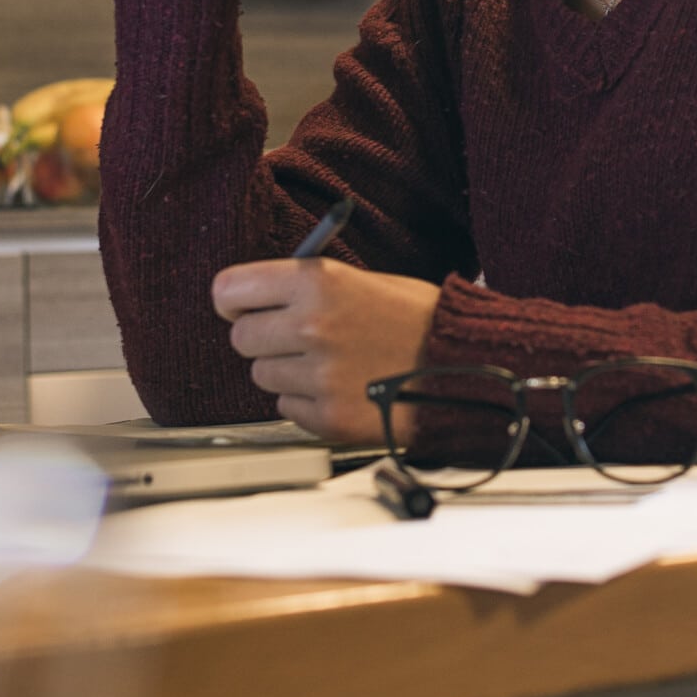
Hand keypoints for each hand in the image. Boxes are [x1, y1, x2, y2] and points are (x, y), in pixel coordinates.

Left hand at [212, 256, 440, 442]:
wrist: (467, 368)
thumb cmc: (421, 321)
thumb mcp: (364, 280)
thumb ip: (308, 286)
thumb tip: (258, 297)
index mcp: (318, 282)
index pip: (230, 290)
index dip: (235, 300)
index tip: (241, 307)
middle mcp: (311, 327)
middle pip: (241, 338)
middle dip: (263, 338)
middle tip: (296, 338)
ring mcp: (318, 376)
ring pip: (262, 376)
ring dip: (287, 372)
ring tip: (331, 363)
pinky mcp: (328, 417)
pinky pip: (287, 408)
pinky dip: (307, 401)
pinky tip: (342, 387)